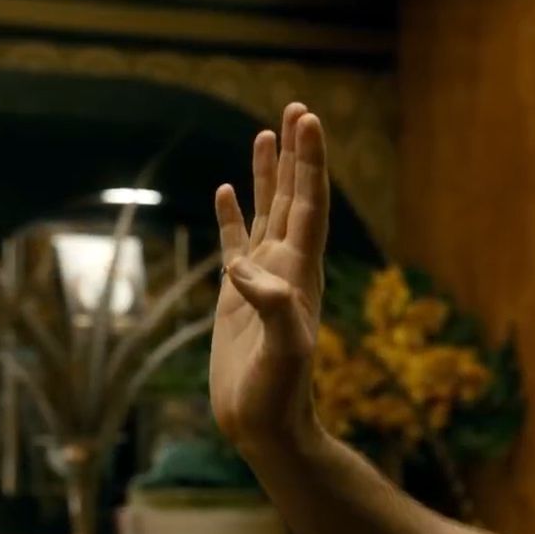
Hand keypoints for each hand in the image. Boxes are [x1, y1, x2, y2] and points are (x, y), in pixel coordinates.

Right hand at [209, 103, 330, 457]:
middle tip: (297, 108)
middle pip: (295, 197)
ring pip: (268, 212)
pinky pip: (236, 242)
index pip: (309, 204)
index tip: (307, 120)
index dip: (309, 162)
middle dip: (296, 154)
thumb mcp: (283, 352)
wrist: (265, 425)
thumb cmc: (279, 393)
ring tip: (267, 133)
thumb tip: (243, 267)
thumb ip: (272, 308)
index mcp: (301, 272)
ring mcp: (263, 278)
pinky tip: (225, 189)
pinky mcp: (238, 296)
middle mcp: (287, 267)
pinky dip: (232, 214)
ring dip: (268, 175)